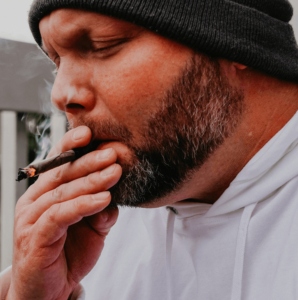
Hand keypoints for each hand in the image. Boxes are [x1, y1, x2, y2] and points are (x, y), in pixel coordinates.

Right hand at [6, 126, 121, 299]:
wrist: (50, 290)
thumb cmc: (69, 253)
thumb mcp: (93, 227)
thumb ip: (102, 209)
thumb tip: (114, 195)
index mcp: (46, 192)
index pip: (58, 163)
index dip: (71, 146)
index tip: (90, 133)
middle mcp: (35, 200)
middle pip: (62, 173)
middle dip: (89, 161)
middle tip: (112, 153)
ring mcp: (31, 217)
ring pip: (64, 192)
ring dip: (91, 181)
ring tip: (114, 172)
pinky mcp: (35, 236)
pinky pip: (61, 214)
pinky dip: (83, 204)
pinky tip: (103, 199)